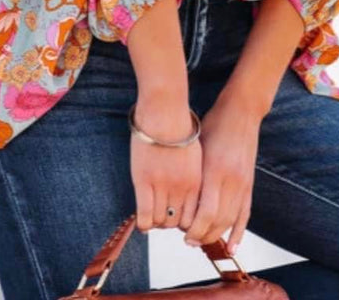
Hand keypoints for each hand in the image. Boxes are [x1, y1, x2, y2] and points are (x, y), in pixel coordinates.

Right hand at [130, 100, 202, 233]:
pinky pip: (145, 216)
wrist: (164, 113)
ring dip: (156, 222)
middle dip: (170, 223)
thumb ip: (192, 176)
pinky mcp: (144, 182)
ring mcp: (163, 186)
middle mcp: (182, 187)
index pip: (194, 216)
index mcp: (196, 181)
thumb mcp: (193, 155)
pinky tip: (142, 223)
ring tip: (152, 215)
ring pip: (161, 222)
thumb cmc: (178, 129)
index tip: (178, 217)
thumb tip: (189, 192)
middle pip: (177, 222)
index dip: (185, 221)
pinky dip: (143, 224)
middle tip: (163, 217)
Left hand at [183, 91, 261, 255]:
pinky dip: (239, 232)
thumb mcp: (198, 147)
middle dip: (203, 235)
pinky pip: (246, 213)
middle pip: (218, 221)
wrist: (242, 111)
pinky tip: (232, 246)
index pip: (205, 213)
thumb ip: (192, 174)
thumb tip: (176, 201)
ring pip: (231, 220)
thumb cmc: (214, 124)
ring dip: (217, 235)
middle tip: (189, 240)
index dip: (194, 228)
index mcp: (214, 171)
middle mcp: (231, 180)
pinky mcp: (250, 183)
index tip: (182, 234)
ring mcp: (243, 182)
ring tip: (203, 241)